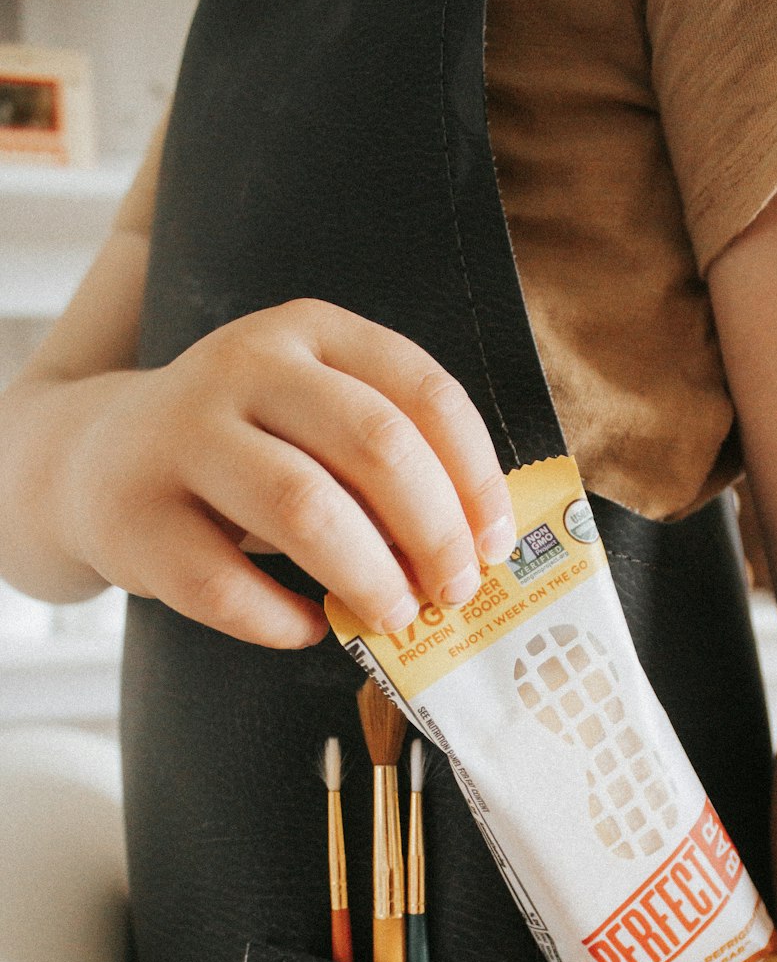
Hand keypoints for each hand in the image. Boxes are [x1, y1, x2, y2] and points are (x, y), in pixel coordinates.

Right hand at [53, 298, 515, 646]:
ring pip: (305, 509)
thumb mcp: (314, 418)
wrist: (95, 460)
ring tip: (395, 617)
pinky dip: (283, 621)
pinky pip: (227, 586)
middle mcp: (244, 365)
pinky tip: (308, 628)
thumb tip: (475, 549)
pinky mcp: (137, 517)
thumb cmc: (243, 452)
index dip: (475, 478)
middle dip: (435, 532)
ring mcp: (182, 435)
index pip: (425, 392)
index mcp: (311, 333)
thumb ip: (387, 459)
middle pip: (376, 446)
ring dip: (370, 579)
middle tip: (454, 591)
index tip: (496, 546)